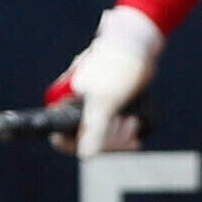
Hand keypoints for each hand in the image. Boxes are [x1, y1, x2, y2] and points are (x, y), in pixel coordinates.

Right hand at [48, 4, 159, 156]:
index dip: (77, 145)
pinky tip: (135, 133)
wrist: (137, 45)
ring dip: (120, 136)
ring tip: (133, 122)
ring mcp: (96, 108)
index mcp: (65, 103)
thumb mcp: (105, 100)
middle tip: (125, 123)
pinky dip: (126, 135)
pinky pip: (116, 132)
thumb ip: (93, 129)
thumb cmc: (117, 67)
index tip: (92, 148)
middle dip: (109, 138)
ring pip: (104, 138)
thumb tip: (86, 156)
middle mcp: (78, 107)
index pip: (64, 137)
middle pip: (88, 141)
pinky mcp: (112, 107)